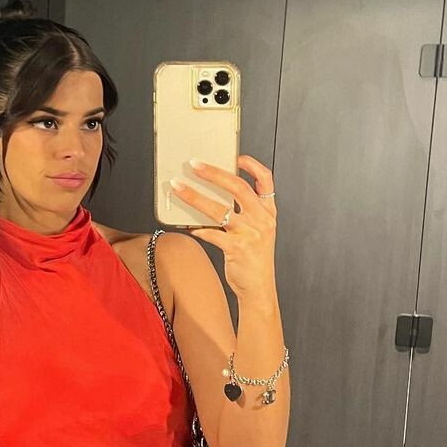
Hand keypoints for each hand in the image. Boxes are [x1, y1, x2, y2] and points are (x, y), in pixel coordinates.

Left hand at [169, 153, 278, 299]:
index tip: (236, 157)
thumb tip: (215, 194)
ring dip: (195, 196)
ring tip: (178, 188)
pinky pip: (211, 234)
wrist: (259, 289)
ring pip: (219, 209)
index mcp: (268, 212)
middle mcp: (262, 220)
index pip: (266, 180)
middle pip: (238, 187)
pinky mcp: (237, 249)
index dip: (251, 165)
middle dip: (214, 173)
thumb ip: (245, 213)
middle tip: (195, 165)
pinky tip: (186, 225)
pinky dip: (197, 228)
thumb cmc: (255, 259)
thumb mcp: (259, 232)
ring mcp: (250, 234)